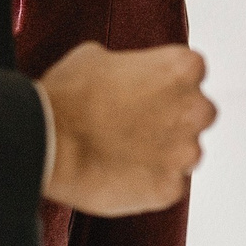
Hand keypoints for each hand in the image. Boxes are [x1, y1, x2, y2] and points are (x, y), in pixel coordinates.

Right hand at [37, 40, 215, 216]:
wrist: (47, 141)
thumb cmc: (69, 96)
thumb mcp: (99, 56)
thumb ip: (131, 65)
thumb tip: (128, 75)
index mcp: (183, 68)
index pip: (191, 73)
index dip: (166, 84)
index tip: (147, 93)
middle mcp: (195, 109)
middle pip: (197, 114)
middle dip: (174, 119)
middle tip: (138, 125)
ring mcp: (185, 152)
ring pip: (185, 152)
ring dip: (163, 153)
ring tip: (124, 154)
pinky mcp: (169, 188)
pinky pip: (167, 185)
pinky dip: (148, 183)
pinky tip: (120, 175)